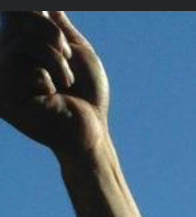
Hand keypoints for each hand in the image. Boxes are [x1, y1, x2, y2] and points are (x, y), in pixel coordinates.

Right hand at [0, 10, 108, 158]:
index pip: (17, 10)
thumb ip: (58, 24)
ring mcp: (2, 77)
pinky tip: (50, 97)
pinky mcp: (4, 97)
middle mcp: (5, 56)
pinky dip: (46, 79)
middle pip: (21, 19)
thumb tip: (47, 5)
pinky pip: (22, 67)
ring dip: (55, 61)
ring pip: (23, 42)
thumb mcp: (75, 50)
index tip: (47, 10)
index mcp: (19, 43)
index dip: (35, 11)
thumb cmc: (87, 94)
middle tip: (67, 60)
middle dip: (53, 36)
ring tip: (65, 82)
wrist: (92, 130)